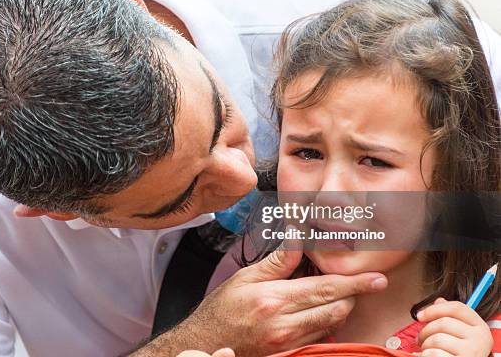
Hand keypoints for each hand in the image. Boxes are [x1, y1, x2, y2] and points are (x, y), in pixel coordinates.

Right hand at [140, 244, 387, 356]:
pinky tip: (321, 313)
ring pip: (331, 326)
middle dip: (353, 296)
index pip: (326, 288)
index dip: (355, 283)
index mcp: (275, 299)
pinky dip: (326, 325)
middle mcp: (285, 324)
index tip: (376, 278)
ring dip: (341, 310)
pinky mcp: (288, 354)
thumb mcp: (245, 278)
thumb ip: (279, 261)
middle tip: (362, 284)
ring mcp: (287, 343)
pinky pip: (318, 339)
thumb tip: (299, 239)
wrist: (206, 343)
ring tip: (339, 296)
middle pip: (336, 309)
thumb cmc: (222, 309)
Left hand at [417, 298, 492, 355]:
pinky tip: (429, 356)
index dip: (434, 309)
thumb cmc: (459, 352)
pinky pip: (434, 353)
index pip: (456, 307)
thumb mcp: (460, 333)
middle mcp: (480, 338)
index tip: (419, 316)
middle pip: (444, 322)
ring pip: (438, 339)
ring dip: (425, 344)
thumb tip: (439, 300)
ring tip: (426, 349)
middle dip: (425, 331)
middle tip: (419, 339)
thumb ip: (450, 316)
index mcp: (480, 326)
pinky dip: (426, 355)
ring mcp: (473, 352)